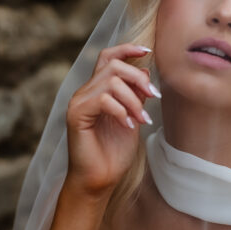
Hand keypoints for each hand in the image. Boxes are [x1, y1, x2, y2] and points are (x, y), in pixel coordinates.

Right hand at [64, 43, 159, 197]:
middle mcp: (85, 92)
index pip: (108, 57)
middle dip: (138, 78)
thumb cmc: (114, 152)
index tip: (148, 52)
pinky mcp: (76, 115)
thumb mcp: (132, 118)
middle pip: (113, 65)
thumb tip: (145, 70)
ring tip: (141, 120)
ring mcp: (78, 102)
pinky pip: (103, 100)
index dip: (127, 49)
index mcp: (97, 90)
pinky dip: (121, 110)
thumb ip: (136, 95)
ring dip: (133, 99)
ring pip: (110, 82)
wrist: (99, 180)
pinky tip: (129, 126)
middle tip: (154, 96)